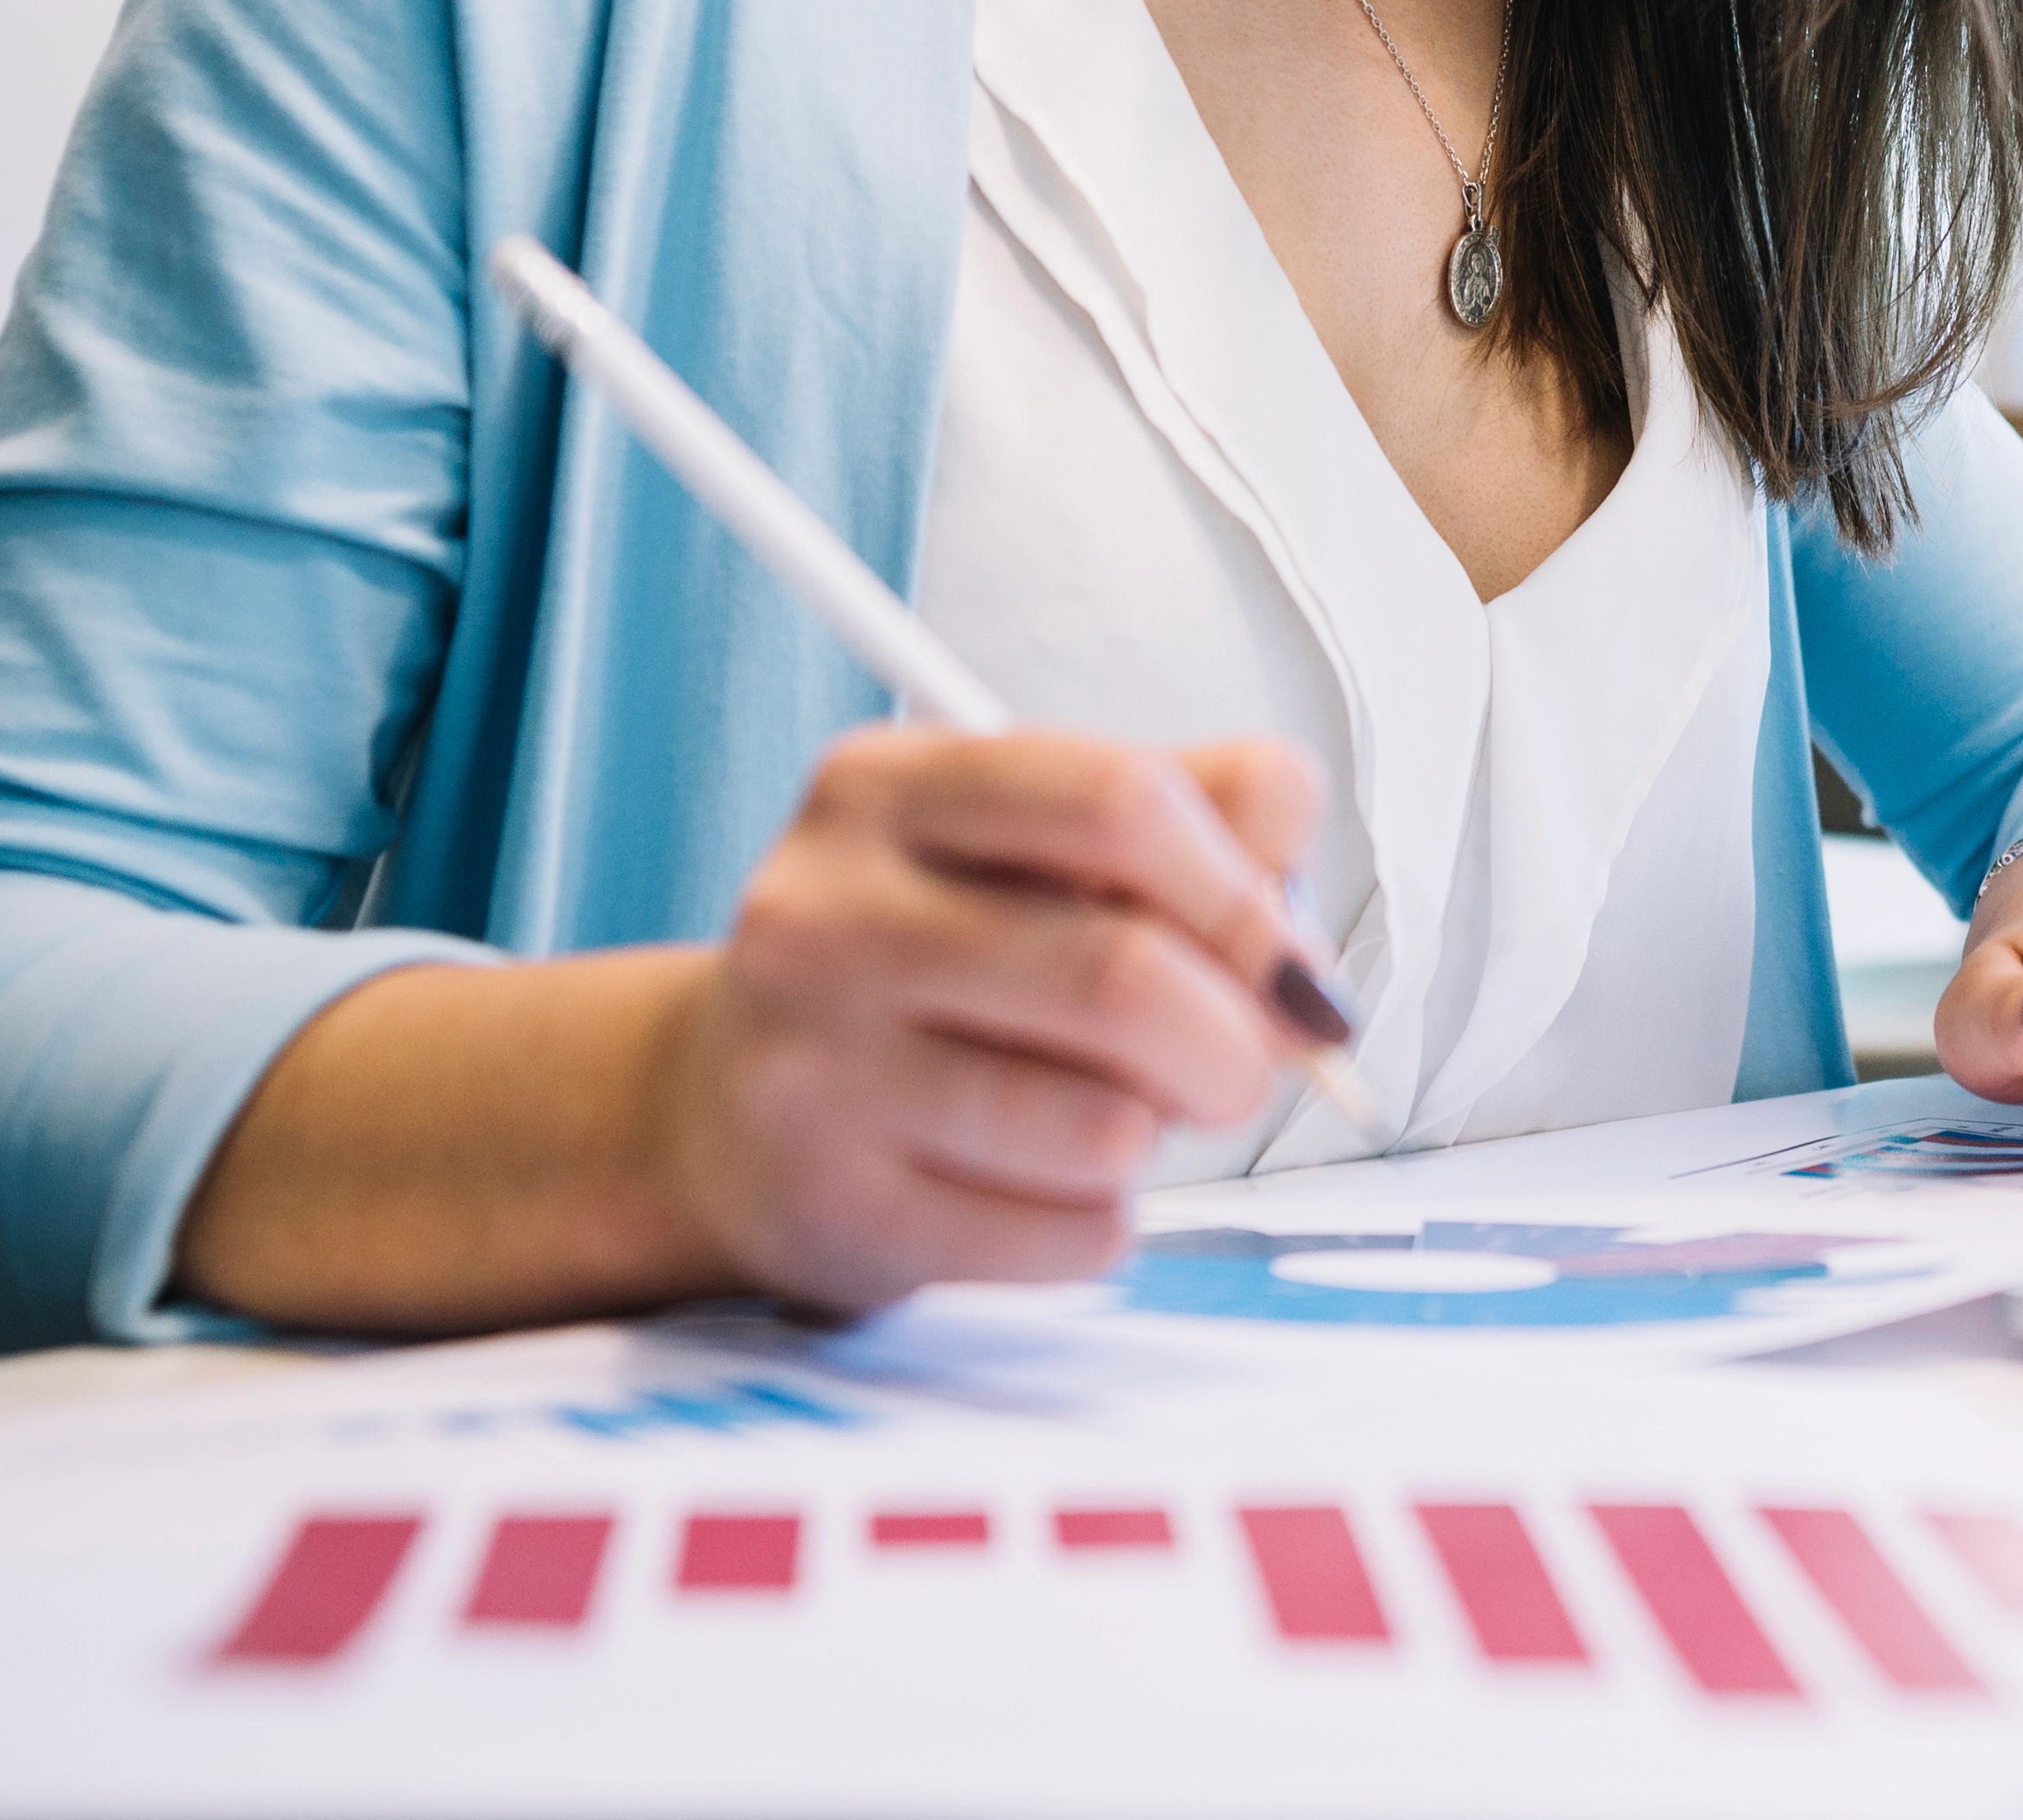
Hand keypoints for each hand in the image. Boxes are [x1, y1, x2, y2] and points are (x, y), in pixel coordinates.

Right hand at [647, 726, 1333, 1306]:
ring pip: (1106, 1127)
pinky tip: (1042, 1181)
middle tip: (1239, 1065)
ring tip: (1114, 1110)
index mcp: (888, 787)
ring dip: (1159, 1134)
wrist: (723, 1107)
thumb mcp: (1034, 841)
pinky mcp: (837, 1209)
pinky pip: (1066, 1235)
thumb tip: (1299, 895)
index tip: (1291, 962)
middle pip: (1124, 976)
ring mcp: (815, 1070)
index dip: (1244, 892)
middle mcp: (826, 915)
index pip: (1117, 802)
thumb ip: (1195, 812)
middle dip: (1234, 1040)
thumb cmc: (928, 960)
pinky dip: (1100, 1220)